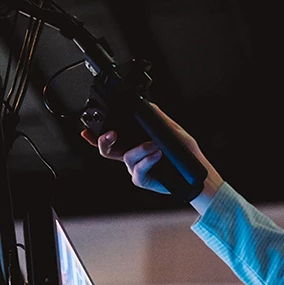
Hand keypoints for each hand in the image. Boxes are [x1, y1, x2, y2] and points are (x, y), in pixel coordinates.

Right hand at [81, 103, 222, 212]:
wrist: (197, 175)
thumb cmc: (185, 154)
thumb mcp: (172, 130)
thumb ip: (158, 119)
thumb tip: (146, 104)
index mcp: (135, 144)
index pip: (112, 139)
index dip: (95, 135)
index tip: (86, 129)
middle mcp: (132, 157)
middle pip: (107, 151)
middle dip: (104, 141)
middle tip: (111, 133)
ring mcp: (136, 169)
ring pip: (126, 157)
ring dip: (140, 149)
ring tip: (155, 145)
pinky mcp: (143, 180)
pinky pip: (138, 170)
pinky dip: (148, 160)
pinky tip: (157, 154)